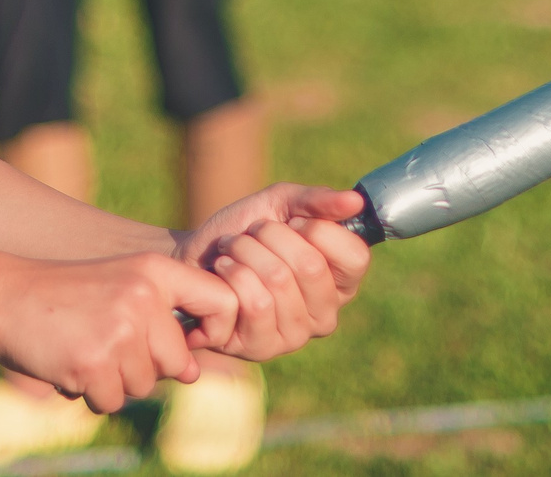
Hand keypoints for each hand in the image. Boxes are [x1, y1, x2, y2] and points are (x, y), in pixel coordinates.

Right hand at [0, 253, 238, 413]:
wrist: (3, 296)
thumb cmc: (67, 297)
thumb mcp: (122, 288)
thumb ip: (162, 322)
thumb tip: (194, 372)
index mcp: (156, 271)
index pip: (222, 300)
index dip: (217, 329)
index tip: (192, 341)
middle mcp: (143, 296)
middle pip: (177, 363)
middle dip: (146, 368)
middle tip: (106, 343)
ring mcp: (119, 330)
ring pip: (142, 386)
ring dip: (114, 381)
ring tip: (84, 348)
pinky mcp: (93, 362)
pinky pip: (110, 402)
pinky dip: (90, 394)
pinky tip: (69, 364)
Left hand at [173, 185, 371, 361]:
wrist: (194, 256)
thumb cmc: (242, 231)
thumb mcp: (279, 204)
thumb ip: (317, 201)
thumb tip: (356, 201)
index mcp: (341, 281)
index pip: (354, 256)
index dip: (317, 229)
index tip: (292, 223)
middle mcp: (326, 314)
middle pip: (311, 266)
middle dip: (271, 235)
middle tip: (252, 234)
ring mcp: (295, 336)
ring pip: (279, 280)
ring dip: (245, 251)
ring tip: (232, 250)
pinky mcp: (262, 348)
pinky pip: (254, 303)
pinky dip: (231, 273)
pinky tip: (222, 271)